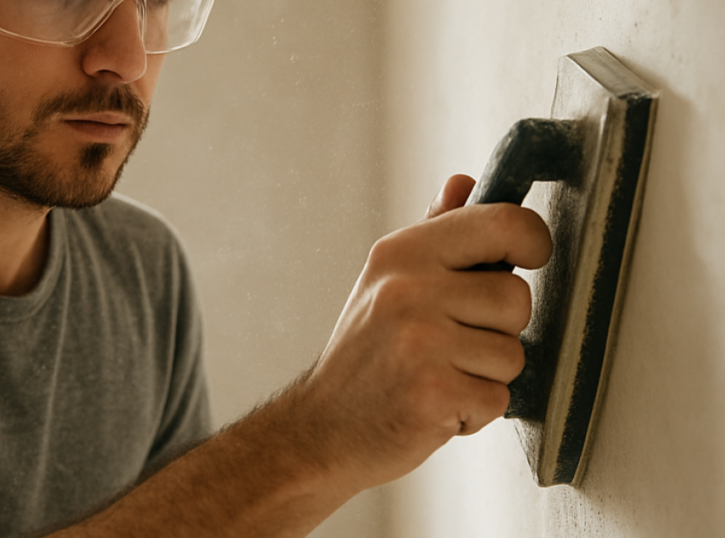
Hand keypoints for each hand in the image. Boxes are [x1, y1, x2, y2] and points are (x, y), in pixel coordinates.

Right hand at [299, 174, 551, 489]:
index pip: (503, 222)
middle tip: (452, 344)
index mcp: (403, 252)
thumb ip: (434, 233)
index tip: (525, 259)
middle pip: (517, 298)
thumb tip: (462, 183)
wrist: (320, 428)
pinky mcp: (431, 392)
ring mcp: (419, 341)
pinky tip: (435, 405)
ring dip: (485, 376)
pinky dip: (473, 412)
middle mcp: (408, 289)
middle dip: (498, 330)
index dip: (532, 241)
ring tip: (439, 376)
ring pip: (512, 354)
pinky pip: (498, 399)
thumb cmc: (363, 357)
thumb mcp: (386, 281)